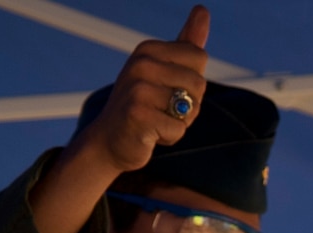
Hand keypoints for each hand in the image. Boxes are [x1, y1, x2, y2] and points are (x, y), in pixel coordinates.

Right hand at [71, 5, 211, 174]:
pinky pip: (178, 129)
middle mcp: (141, 63)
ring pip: (191, 108)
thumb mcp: (164, 69)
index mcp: (148, 49)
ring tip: (156, 121)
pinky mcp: (138, 115)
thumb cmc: (143, 105)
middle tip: (162, 110)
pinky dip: (170, 137)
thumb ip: (186, 42)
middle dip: (189, 105)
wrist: (109, 141)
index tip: (168, 89)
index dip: (192, 81)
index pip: (199, 58)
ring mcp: (138, 88)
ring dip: (180, 122)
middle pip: (199, 83)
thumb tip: (203, 9)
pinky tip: (150, 135)